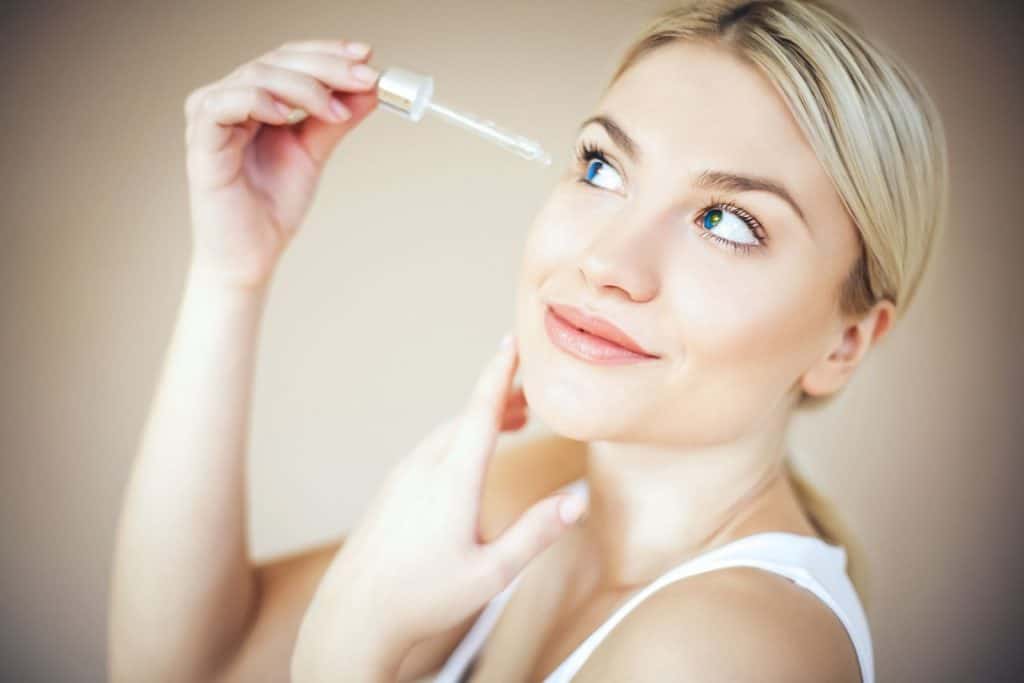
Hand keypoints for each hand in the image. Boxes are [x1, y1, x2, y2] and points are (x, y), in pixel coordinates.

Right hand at [183, 38, 379, 288]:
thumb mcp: (313, 153)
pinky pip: (223, 105)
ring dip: (303, 86)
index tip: (367, 56)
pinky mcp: (200, 142)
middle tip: (364, 77)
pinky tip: (287, 116)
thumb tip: (370, 88)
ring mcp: (210, 117)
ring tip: (335, 110)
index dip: (328, 52)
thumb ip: (335, 119)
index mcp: (252, 97)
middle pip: (276, 61)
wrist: (252, 255)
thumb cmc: (273, 206)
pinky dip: (258, 101)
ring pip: (255, 76)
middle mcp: (227, 99)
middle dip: (326, 66)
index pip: (289, 58)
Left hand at [291, 333, 587, 680]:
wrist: (354, 614)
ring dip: (482, 420)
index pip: (482, 408)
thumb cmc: (422, 597)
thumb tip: (578, 501)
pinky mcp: (392, 489)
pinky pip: (432, 448)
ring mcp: (403, 476)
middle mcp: (425, 467)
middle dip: (502, 397)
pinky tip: (472, 458)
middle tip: (536, 397)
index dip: (501, 371)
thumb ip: (536, 533)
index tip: (515, 339)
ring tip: (514, 422)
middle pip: (469, 416)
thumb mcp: (492, 572)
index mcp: (453, 478)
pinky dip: (460, 438)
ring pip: (449, 432)